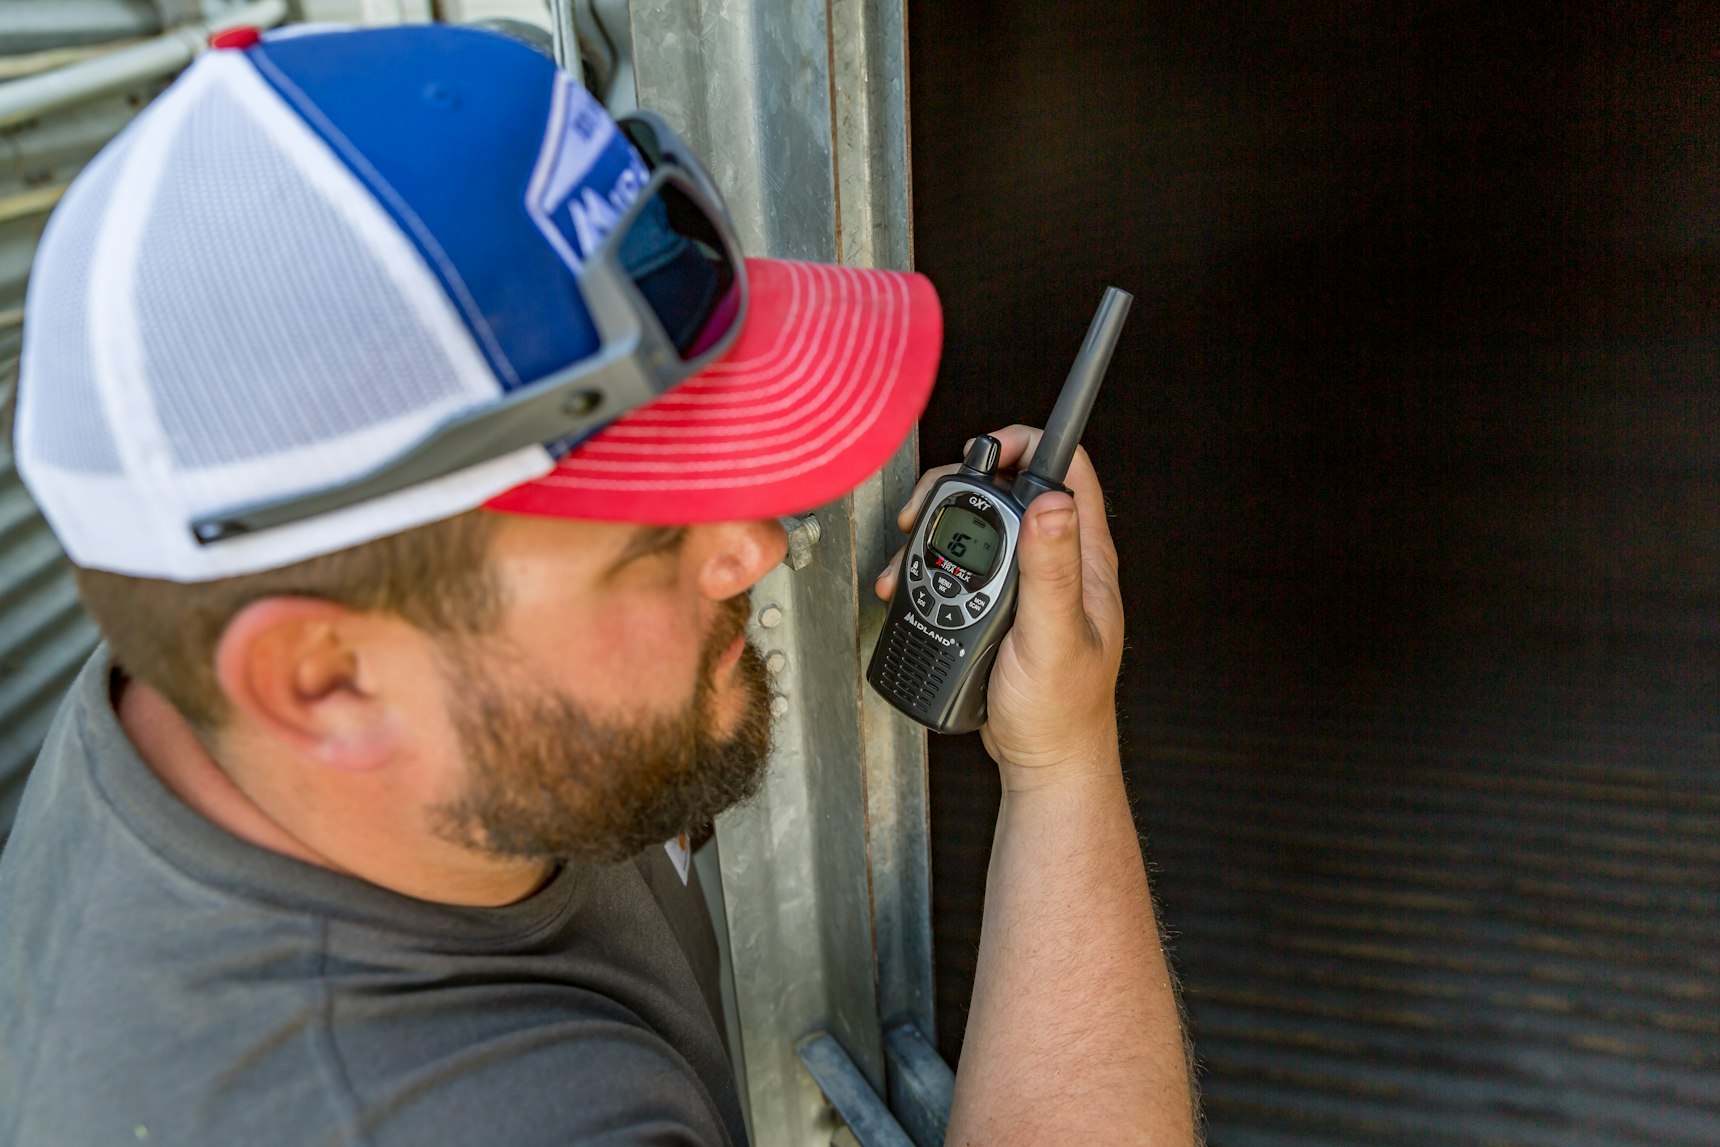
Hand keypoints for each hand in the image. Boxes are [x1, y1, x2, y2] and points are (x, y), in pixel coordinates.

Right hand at [875, 425, 1124, 787]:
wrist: (1042, 761)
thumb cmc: (1062, 710)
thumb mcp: (1055, 635)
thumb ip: (1053, 570)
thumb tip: (1053, 502)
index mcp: (1083, 556)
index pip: (1066, 468)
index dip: (1025, 444)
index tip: (983, 454)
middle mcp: (1057, 559)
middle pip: (1008, 488)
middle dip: (958, 488)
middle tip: (924, 512)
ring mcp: (1027, 582)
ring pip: (976, 526)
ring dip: (934, 533)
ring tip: (908, 559)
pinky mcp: (999, 604)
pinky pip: (960, 565)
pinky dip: (927, 567)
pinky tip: (908, 588)